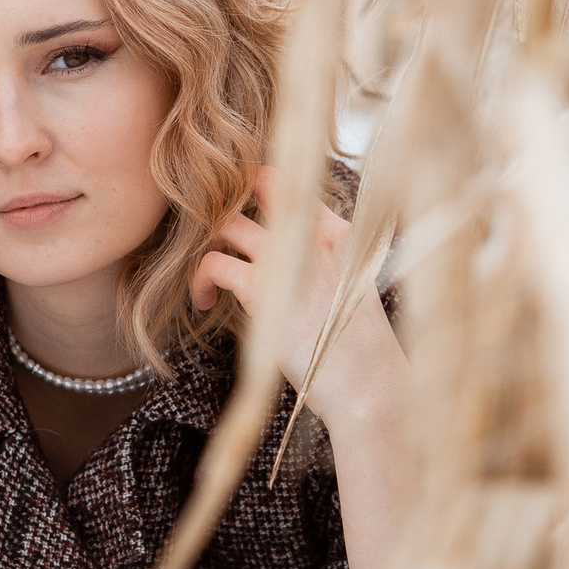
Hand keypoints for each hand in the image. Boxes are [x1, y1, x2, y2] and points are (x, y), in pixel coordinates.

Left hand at [190, 165, 369, 399]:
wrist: (369, 385)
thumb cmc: (360, 347)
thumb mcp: (351, 285)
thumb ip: (319, 259)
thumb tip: (273, 253)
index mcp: (339, 231)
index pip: (292, 184)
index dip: (258, 188)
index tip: (240, 210)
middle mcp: (313, 234)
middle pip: (256, 186)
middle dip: (227, 206)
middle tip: (217, 237)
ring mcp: (287, 257)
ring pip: (227, 223)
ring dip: (208, 245)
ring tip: (207, 276)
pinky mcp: (262, 288)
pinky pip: (213, 264)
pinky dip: (199, 280)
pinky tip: (204, 301)